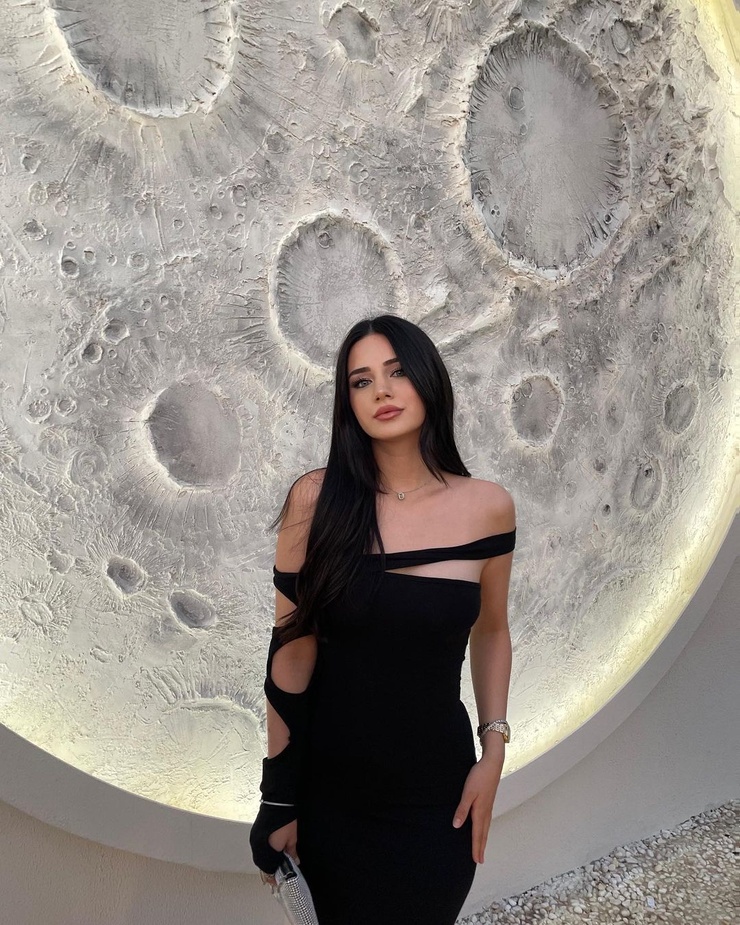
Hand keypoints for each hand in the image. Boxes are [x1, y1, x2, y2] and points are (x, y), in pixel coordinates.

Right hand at [249, 803, 297, 884]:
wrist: (277, 801)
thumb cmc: (286, 819)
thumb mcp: (292, 837)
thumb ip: (291, 852)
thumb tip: (294, 861)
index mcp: (268, 849)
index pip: (269, 868)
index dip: (274, 876)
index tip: (278, 881)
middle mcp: (258, 846)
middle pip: (262, 865)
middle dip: (269, 870)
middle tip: (277, 875)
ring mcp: (254, 839)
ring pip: (258, 858)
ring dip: (265, 863)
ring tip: (274, 865)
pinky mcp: (254, 834)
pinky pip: (256, 850)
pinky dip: (262, 855)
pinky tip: (269, 855)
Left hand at [452, 743, 504, 864]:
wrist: (492, 763)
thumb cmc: (479, 776)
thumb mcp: (468, 792)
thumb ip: (462, 809)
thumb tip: (456, 826)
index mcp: (480, 811)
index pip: (477, 834)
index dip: (476, 848)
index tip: (476, 861)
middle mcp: (486, 811)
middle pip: (483, 833)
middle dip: (481, 847)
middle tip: (480, 860)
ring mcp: (488, 806)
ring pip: (486, 827)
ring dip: (483, 839)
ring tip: (481, 848)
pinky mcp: (488, 800)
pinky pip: (486, 820)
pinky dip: (484, 829)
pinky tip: (482, 827)